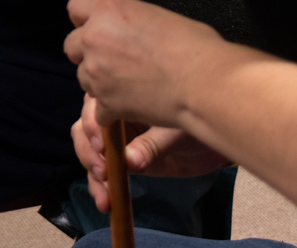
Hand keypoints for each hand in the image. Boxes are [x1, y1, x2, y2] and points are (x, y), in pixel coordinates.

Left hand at [64, 0, 224, 129]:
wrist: (204, 83)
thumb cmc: (194, 48)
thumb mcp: (157, 16)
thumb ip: (127, 21)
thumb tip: (126, 30)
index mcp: (108, 10)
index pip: (75, 7)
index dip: (85, 18)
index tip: (93, 27)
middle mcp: (94, 37)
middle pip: (71, 45)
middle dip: (88, 53)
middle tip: (112, 60)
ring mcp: (96, 71)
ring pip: (83, 77)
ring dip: (99, 81)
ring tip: (128, 84)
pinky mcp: (104, 101)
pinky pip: (97, 108)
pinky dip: (111, 111)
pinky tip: (130, 106)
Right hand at [71, 95, 229, 212]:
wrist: (212, 144)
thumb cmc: (195, 125)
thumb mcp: (177, 131)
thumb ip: (154, 144)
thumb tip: (131, 161)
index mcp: (123, 95)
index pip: (96, 106)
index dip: (93, 126)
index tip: (102, 148)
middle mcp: (113, 115)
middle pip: (84, 129)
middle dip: (89, 153)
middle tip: (103, 173)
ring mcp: (115, 140)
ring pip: (88, 152)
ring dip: (91, 173)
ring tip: (104, 195)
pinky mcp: (121, 161)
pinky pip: (102, 173)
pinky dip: (100, 188)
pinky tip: (105, 201)